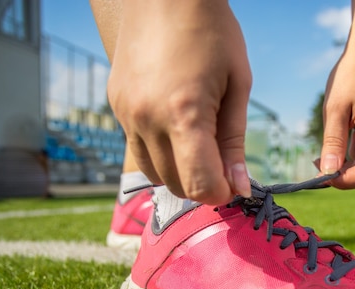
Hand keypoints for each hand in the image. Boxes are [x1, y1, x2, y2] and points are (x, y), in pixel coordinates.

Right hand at [107, 0, 251, 204]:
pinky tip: (174, 127)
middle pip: (175, 184)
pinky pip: (138, 148)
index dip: (221, 192)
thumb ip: (234, 141)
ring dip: (179, 172)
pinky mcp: (116, 106)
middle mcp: (146, 120)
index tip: (234, 183)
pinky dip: (159, 152)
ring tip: (198, 143)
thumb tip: (239, 186)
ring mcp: (125, 114)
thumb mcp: (237, 85)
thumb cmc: (211, 31)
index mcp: (183, 114)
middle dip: (202, 183)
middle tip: (220, 162)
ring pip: (153, 172)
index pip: (199, 183)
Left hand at [319, 46, 354, 188]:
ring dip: (346, 168)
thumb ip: (333, 143)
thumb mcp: (335, 110)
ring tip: (322, 160)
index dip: (347, 181)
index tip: (323, 177)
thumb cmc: (351, 76)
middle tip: (319, 170)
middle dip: (345, 177)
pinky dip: (350, 157)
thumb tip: (328, 172)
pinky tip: (333, 150)